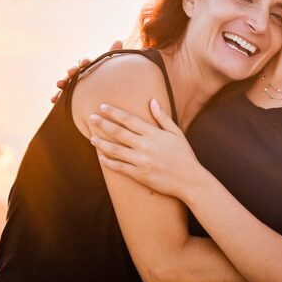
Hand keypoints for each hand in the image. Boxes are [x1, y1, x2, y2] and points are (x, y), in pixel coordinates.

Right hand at [51, 40, 122, 102]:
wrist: (102, 95)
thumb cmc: (105, 78)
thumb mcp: (108, 67)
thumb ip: (112, 55)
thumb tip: (119, 41)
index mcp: (88, 67)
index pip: (85, 62)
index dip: (84, 62)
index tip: (85, 63)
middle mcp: (78, 74)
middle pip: (73, 71)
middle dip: (71, 70)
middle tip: (71, 72)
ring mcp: (72, 85)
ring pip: (66, 82)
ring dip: (62, 82)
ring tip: (59, 84)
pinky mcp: (69, 97)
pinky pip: (62, 96)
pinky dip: (57, 97)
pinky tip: (53, 100)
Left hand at [89, 99, 203, 198]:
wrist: (190, 180)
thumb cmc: (184, 155)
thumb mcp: (176, 133)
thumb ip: (162, 117)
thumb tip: (152, 101)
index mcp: (154, 133)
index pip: (129, 119)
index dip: (114, 112)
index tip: (102, 107)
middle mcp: (145, 145)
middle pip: (118, 132)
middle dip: (103, 124)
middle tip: (90, 118)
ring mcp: (141, 161)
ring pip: (116, 150)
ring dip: (101, 143)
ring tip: (91, 138)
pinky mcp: (140, 175)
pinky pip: (120, 168)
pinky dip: (109, 163)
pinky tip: (101, 158)